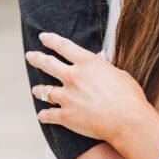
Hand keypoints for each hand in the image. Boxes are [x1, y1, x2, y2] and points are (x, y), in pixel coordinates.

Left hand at [26, 31, 153, 142]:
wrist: (127, 121)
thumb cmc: (129, 96)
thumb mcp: (120, 74)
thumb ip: (106, 66)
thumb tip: (101, 57)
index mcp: (88, 63)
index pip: (64, 46)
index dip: (52, 40)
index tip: (43, 37)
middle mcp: (74, 77)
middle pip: (48, 64)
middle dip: (37, 58)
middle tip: (29, 56)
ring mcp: (67, 97)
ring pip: (45, 90)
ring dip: (39, 90)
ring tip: (35, 89)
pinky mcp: (66, 116)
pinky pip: (48, 115)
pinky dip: (44, 115)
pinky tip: (42, 115)